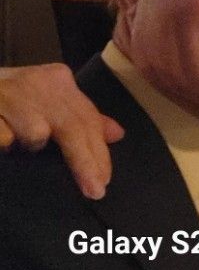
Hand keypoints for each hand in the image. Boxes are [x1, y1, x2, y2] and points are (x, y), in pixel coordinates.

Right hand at [0, 63, 123, 199]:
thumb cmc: (7, 99)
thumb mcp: (44, 102)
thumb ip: (78, 117)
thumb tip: (116, 134)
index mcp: (56, 79)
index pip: (87, 118)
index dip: (99, 151)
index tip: (104, 180)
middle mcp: (37, 82)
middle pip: (72, 127)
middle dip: (84, 162)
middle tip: (94, 190)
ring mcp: (9, 93)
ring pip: (36, 134)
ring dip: (28, 145)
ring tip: (14, 143)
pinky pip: (5, 138)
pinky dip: (4, 142)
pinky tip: (3, 141)